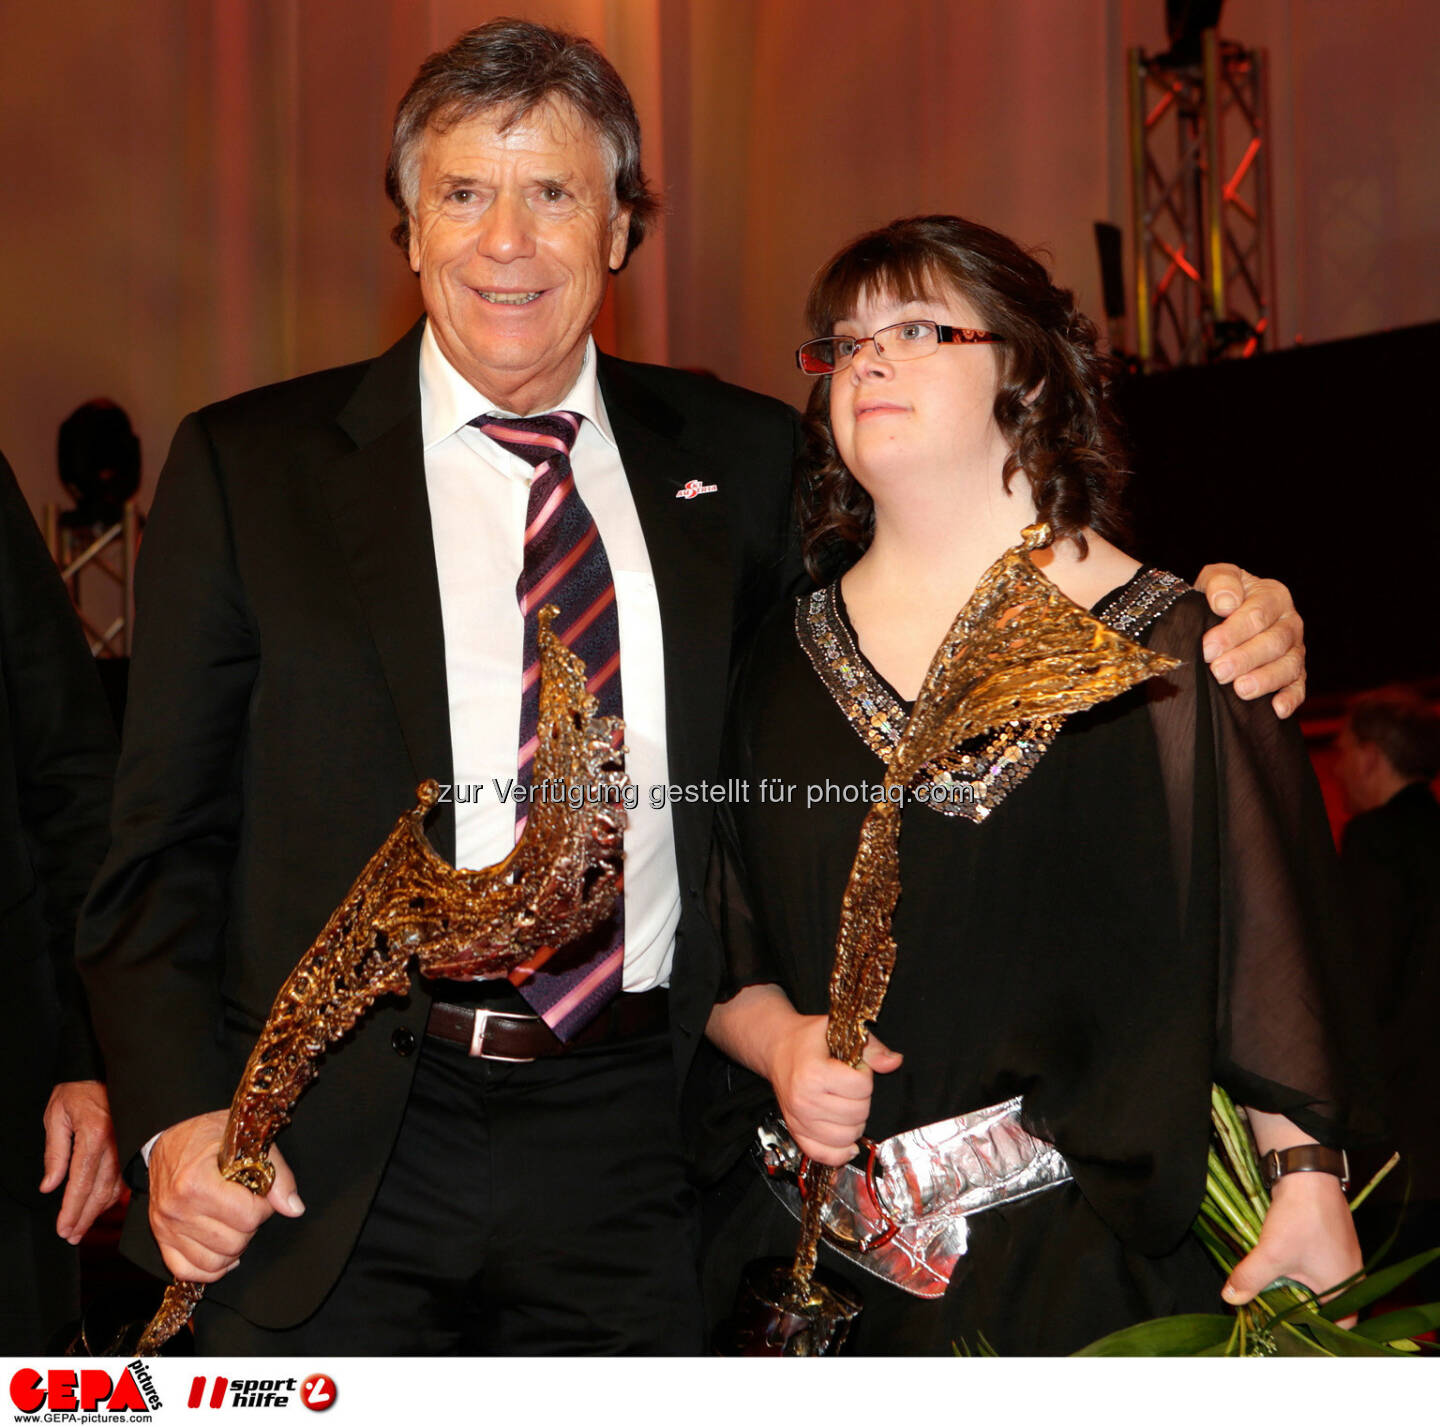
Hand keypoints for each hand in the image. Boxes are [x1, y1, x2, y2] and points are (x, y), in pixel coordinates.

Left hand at [40, 1080, 122, 1242]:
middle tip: (71, 1235)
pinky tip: (103, 1206)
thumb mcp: (55, 1118)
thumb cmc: (77, 1092)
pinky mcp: (131, 1144)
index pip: (81, 1183)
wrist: (100, 1071)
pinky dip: (114, 1195)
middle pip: (100, 1191)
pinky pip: (124, 1176)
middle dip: (84, 1217)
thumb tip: (50, 1186)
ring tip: (82, 1227)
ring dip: (98, 1211)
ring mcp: (126, 1144)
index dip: (71, 1210)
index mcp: (94, 1136)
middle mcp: (115, 1143)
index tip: (63, 1228)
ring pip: (115, 1187)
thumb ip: (55, 1153)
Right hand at [147, 1110, 304, 1281]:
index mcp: (196, 1181)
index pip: (247, 1216)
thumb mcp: (249, 1141)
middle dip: (250, 1226)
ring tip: (235, 1223)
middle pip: (233, 1242)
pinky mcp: (161, 1238)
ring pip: (214, 1262)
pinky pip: (187, 1271)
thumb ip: (278, 1174)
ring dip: (233, 1247)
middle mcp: (177, 1208)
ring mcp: (166, 1227)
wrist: (169, 1141)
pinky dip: (210, 1267)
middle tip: (248, 1206)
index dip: (264, 1206)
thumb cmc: (208, 1136)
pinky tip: (221, 1248)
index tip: (260, 1193)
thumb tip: (294, 1208)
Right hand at [766, 1015, 902, 1166]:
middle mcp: (804, 1101)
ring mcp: (799, 1120)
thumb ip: (871, 1048)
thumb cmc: (807, 1039)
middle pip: (858, 1113)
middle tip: (850, 1085)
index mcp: (814, 1073)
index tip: (854, 1067)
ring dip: (855, 1122)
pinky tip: (846, 1138)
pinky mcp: (796, 1133)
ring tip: (846, 1103)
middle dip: (862, 1098)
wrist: (776, 1047)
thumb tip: (894, 1062)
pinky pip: (825, 1155)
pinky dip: (840, 1151)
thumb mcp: (838, 1031)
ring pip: (847, 1137)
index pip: (862, 1087)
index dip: (865, 1074)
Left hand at [1193, 565, 1305, 716]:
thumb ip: (1220, 582)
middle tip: (1219, 671)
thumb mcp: (1215, 578)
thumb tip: (1225, 603)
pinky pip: (1299, 687)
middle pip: (1274, 642)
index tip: (1208, 648)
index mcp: (1273, 596)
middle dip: (1245, 658)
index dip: (1233, 632)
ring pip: (1289, 665)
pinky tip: (1277, 709)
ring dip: (1265, 679)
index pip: (1258, 614)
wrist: (1224, 613)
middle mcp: (1289, 622)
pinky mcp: (1295, 674)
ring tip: (1241, 690)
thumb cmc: (1220, 596)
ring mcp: (1295, 649)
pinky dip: (1291, 698)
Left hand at [1221, 1171, 1361, 1324]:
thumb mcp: (1271, 1254)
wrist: (1306, 1173)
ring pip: (1314, 1286)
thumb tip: (1230, 1299)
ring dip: (1292, 1288)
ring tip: (1267, 1292)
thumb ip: (1250, 1280)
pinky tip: (1273, 1268)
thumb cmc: (1299, 1218)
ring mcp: (1339, 1259)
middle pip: (1322, 1308)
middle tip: (1269, 1313)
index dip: (1310, 1331)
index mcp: (1347, 1291)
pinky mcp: (1327, 1243)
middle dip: (1295, 1309)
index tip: (1284, 1330)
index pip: (1335, 1328)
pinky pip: (1310, 1268)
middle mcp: (1350, 1279)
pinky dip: (1293, 1271)